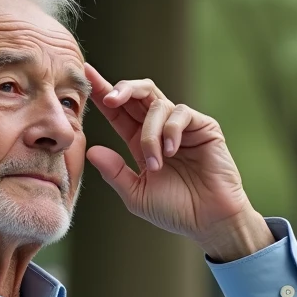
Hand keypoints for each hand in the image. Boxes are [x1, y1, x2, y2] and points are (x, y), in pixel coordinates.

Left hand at [84, 64, 272, 260]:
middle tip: (110, 99)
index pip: (119, 111)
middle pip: (139, 93)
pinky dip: (170, 131)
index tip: (88, 75)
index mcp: (140, 142)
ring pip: (157, 105)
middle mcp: (160, 129)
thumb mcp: (136, 194)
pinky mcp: (204, 127)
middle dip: (122, 90)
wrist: (209, 221)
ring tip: (155, 164)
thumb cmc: (175, 211)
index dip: (104, 93)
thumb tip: (91, 150)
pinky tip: (170, 152)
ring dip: (150, 134)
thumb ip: (114, 173)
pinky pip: (180, 114)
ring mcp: (183, 126)